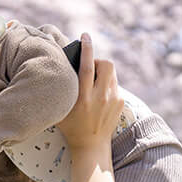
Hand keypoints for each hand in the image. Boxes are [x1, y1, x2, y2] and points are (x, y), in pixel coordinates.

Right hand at [56, 34, 123, 151]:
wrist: (91, 145)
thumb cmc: (72, 127)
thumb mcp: (61, 109)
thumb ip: (63, 91)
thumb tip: (61, 69)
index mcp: (83, 98)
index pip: (86, 67)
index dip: (86, 49)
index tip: (85, 36)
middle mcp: (100, 97)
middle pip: (105, 64)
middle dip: (98, 60)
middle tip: (89, 68)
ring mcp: (113, 99)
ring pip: (112, 72)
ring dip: (102, 71)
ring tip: (94, 81)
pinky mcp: (121, 102)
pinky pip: (114, 83)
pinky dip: (107, 83)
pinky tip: (99, 93)